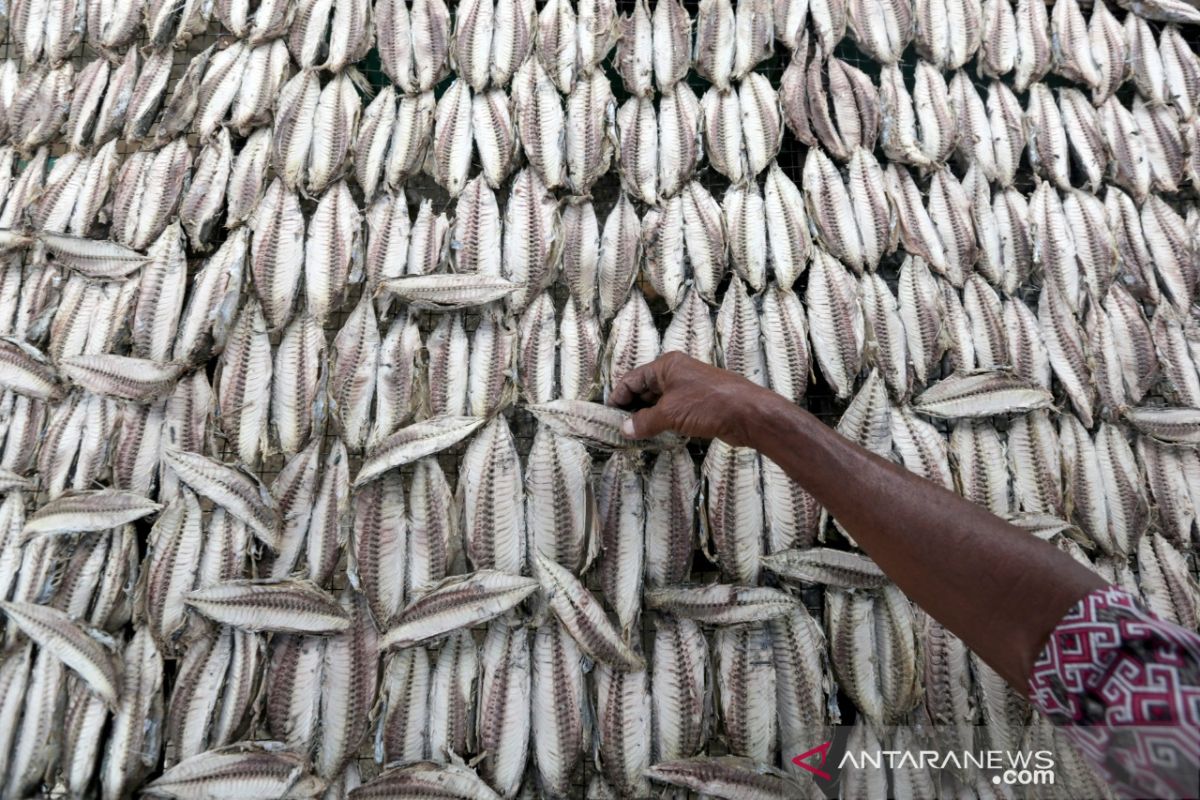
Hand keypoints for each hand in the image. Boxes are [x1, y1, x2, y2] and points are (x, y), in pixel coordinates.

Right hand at [607, 352, 774, 446]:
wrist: (748, 414)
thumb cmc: (708, 404)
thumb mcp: (671, 413)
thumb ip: (645, 422)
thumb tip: (625, 429)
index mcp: (666, 366)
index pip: (632, 379)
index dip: (618, 397)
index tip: (607, 417)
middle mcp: (675, 374)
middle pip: (644, 390)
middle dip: (631, 409)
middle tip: (618, 430)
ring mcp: (687, 390)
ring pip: (658, 403)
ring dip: (646, 418)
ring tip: (633, 436)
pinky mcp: (697, 406)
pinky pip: (671, 413)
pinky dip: (661, 423)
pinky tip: (653, 437)